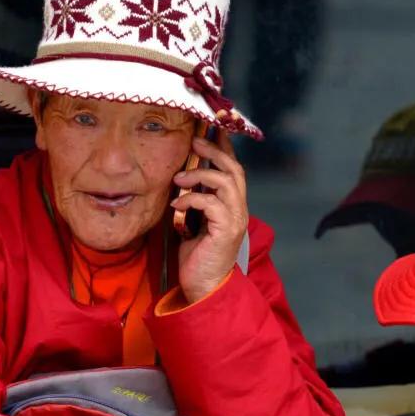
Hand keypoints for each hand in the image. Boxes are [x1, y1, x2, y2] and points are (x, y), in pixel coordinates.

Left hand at [171, 131, 249, 304]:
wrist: (203, 288)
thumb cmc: (196, 258)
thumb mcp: (193, 223)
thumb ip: (194, 201)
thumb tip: (180, 178)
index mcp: (232, 206)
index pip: (233, 168)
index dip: (225, 146)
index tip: (211, 127)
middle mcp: (239, 210)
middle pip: (234, 169)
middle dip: (215, 150)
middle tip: (194, 141)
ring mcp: (235, 220)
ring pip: (226, 182)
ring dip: (201, 174)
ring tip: (178, 178)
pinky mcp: (226, 230)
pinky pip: (211, 203)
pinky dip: (191, 198)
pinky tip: (176, 204)